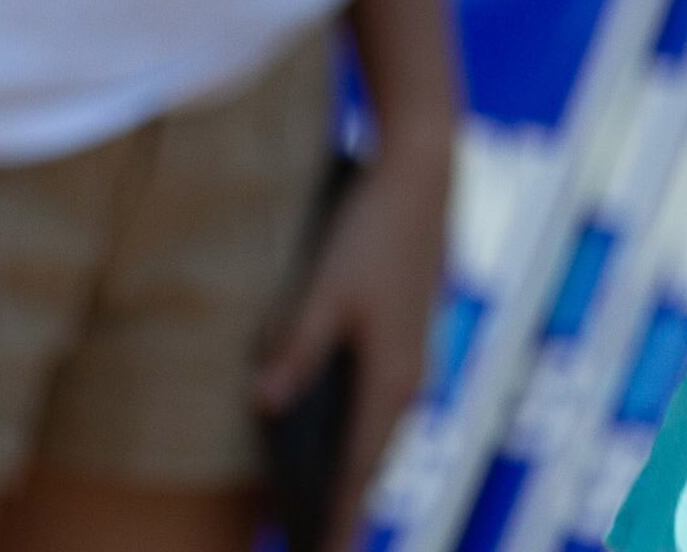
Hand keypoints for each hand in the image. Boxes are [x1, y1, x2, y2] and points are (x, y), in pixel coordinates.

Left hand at [255, 144, 452, 544]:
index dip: (338, 515)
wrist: (422, 171)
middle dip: (343, 503)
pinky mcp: (405, 334)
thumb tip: (264, 406)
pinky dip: (356, 430)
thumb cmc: (370, 228)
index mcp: (391, 377)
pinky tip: (328, 434)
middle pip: (372, 458)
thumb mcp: (324, 288)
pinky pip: (378, 401)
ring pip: (376, 429)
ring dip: (350, 467)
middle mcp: (410, 377)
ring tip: (315, 505)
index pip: (359, 468)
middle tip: (314, 542)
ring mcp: (413, 356)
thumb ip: (295, 348)